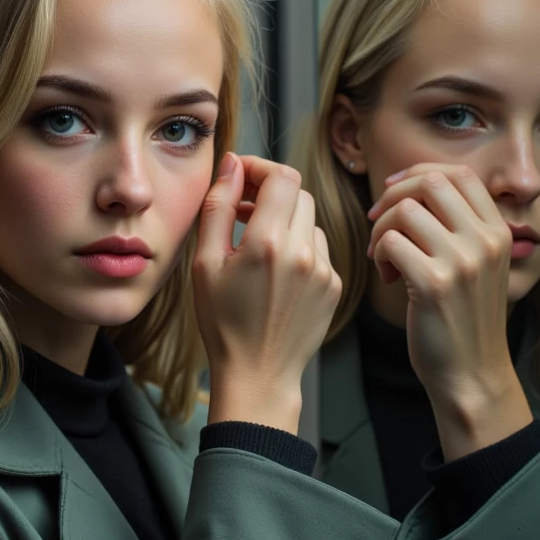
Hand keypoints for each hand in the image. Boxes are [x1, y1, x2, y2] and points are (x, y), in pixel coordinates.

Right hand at [194, 153, 341, 431]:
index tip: (240, 177)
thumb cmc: (223, 323)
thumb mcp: (205, 264)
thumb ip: (218, 208)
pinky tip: (276, 273)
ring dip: (285, 221)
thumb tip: (232, 165)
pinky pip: (318, 249)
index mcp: (267, 244)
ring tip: (256, 246)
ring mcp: (324, 270)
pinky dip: (298, 248)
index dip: (260, 168)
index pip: (281, 177)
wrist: (258, 374)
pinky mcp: (334, 285)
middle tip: (242, 208)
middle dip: (270, 193)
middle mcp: (302, 252)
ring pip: (309, 220)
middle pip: (298, 193)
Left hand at [367, 163, 532, 455]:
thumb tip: (414, 189)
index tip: (394, 192)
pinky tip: (387, 277)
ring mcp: (461, 262)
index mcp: (497, 231)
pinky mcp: (433, 285)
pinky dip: (378, 255)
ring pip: (404, 211)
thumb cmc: (464, 319)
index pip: (458, 174)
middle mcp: (484, 241)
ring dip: (381, 230)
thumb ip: (459, 228)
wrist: (472, 373)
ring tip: (385, 257)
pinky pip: (390, 243)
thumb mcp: (477, 266)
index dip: (418, 173)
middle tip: (377, 222)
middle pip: (429, 183)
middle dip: (393, 196)